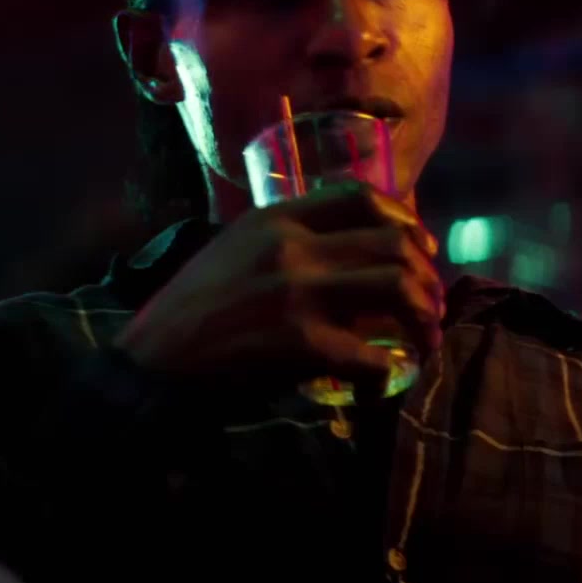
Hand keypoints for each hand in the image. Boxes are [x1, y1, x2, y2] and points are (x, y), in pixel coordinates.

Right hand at [113, 184, 444, 397]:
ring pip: (398, 287)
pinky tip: (380, 385)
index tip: (422, 249)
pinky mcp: (300, 342)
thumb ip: (285, 242)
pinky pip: (373, 355)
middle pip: (394, 244)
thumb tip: (348, 255)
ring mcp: (298, 291)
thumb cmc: (191, 314)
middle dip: (427, 278)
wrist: (149, 366)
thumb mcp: (234, 252)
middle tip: (432, 307)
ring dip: (424, 318)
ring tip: (426, 341)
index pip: (360, 198)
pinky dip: (388, 374)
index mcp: (275, 218)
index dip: (405, 222)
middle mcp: (291, 245)